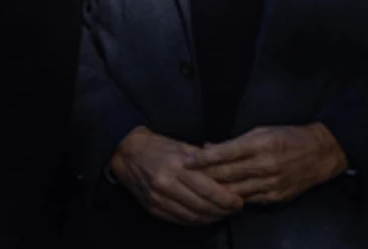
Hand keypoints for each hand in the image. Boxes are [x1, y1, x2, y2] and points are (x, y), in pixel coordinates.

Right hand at [109, 127, 242, 226]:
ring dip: (211, 218)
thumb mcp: (183, 146)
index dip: (226, 198)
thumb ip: (205, 159)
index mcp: (176, 166)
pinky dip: (196, 221)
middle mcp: (166, 184)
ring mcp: (158, 199)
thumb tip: (229, 168)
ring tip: (224, 214)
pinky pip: (179, 220)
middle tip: (235, 209)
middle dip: (222, 210)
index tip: (238, 201)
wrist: (128, 153)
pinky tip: (206, 217)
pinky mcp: (153, 209)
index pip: (207, 188)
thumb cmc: (159, 147)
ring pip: (191, 217)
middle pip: (201, 206)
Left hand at [191, 124, 347, 205]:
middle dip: (205, 176)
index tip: (187, 161)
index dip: (204, 158)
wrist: (320, 153)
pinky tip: (222, 196)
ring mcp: (271, 183)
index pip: (226, 152)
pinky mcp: (275, 197)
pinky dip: (234, 198)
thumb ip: (236, 142)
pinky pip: (248, 200)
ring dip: (215, 190)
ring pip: (235, 191)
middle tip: (186, 177)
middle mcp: (266, 164)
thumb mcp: (262, 131)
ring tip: (199, 189)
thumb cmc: (289, 137)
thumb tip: (209, 147)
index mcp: (262, 144)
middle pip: (227, 174)